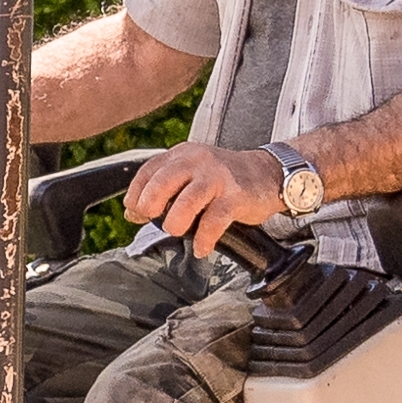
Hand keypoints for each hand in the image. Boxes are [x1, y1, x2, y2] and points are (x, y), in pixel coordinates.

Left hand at [124, 139, 280, 250]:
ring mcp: (218, 178)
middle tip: (153, 219)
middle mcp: (198, 162)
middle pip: (162, 182)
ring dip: (176, 222)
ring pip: (187, 200)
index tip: (136, 212)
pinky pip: (214, 220)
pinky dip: (204, 238)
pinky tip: (202, 247)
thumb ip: (163, 190)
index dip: (136, 194)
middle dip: (150, 205)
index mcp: (182, 155)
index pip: (148, 171)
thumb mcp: (191, 176)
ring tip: (177, 231)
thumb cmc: (225, 179)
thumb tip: (132, 213)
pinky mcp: (236, 197)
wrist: (269, 174)